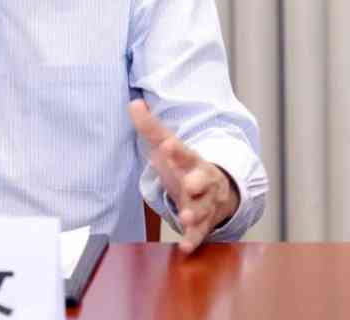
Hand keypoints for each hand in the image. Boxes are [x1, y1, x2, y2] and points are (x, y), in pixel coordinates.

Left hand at [128, 99, 239, 253]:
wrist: (216, 189)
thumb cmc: (185, 165)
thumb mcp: (168, 146)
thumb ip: (150, 127)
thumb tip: (133, 103)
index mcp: (191, 160)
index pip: (183, 152)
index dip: (175, 150)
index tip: (166, 145)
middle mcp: (203, 181)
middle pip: (202, 180)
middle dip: (196, 182)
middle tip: (189, 184)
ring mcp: (205, 203)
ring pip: (204, 208)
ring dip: (195, 212)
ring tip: (186, 216)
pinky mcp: (204, 223)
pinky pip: (200, 233)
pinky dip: (194, 240)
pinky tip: (186, 247)